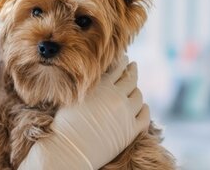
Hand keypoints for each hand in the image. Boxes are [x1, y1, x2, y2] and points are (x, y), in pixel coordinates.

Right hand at [18, 57, 149, 168]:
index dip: (122, 62)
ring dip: (137, 91)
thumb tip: (97, 77)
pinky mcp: (131, 131)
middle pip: (131, 79)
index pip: (118, 68)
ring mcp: (126, 114)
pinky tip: (142, 107)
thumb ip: (90, 85)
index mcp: (103, 86)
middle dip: (132, 71)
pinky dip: (144, 109)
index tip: (124, 59)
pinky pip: (144, 116)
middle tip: (133, 67)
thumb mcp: (74, 96)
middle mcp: (117, 97)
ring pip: (139, 96)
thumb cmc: (65, 124)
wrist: (70, 150)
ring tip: (134, 89)